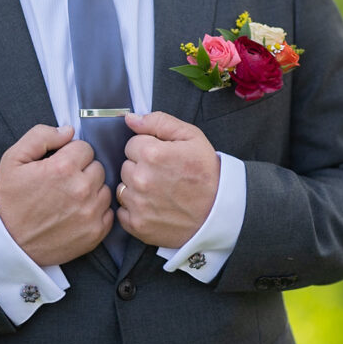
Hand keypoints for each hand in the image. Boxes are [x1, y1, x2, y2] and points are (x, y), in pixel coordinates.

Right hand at [0, 124, 112, 266]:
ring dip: (92, 190)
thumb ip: (41, 135)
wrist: (8, 242)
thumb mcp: (13, 159)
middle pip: (97, 166)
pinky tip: (78, 212)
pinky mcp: (95, 233)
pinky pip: (108, 212)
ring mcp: (90, 212)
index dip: (71, 154)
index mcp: (63, 168)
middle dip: (83, 170)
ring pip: (105, 188)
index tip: (59, 165)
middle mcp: (81, 189)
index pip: (85, 148)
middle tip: (63, 181)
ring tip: (70, 197)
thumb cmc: (10, 199)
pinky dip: (97, 210)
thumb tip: (68, 130)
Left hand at [116, 111, 219, 247]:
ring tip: (159, 192)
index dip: (147, 149)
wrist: (220, 212)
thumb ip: (158, 122)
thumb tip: (130, 118)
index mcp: (152, 154)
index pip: (131, 144)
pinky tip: (153, 207)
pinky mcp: (138, 225)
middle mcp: (141, 179)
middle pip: (125, 166)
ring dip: (136, 189)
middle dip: (140, 168)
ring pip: (123, 188)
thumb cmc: (207, 172)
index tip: (162, 158)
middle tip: (163, 175)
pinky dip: (134, 210)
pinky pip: (122, 212)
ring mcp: (138, 204)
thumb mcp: (191, 136)